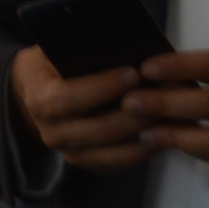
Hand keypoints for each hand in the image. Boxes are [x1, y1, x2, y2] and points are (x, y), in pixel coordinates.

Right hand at [10, 45, 155, 170]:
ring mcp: (71, 153)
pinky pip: (123, 162)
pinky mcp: (91, 164)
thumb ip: (78, 48)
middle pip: (101, 129)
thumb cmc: (52, 63)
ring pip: (116, 150)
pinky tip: (164, 129)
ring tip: (171, 111)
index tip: (135, 73)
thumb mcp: (54, 48)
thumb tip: (117, 43)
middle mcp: (52, 133)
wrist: (38, 91)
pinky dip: (146, 147)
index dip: (104, 87)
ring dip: (147, 131)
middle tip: (165, 93)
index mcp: (40, 101)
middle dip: (136, 111)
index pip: (71, 98)